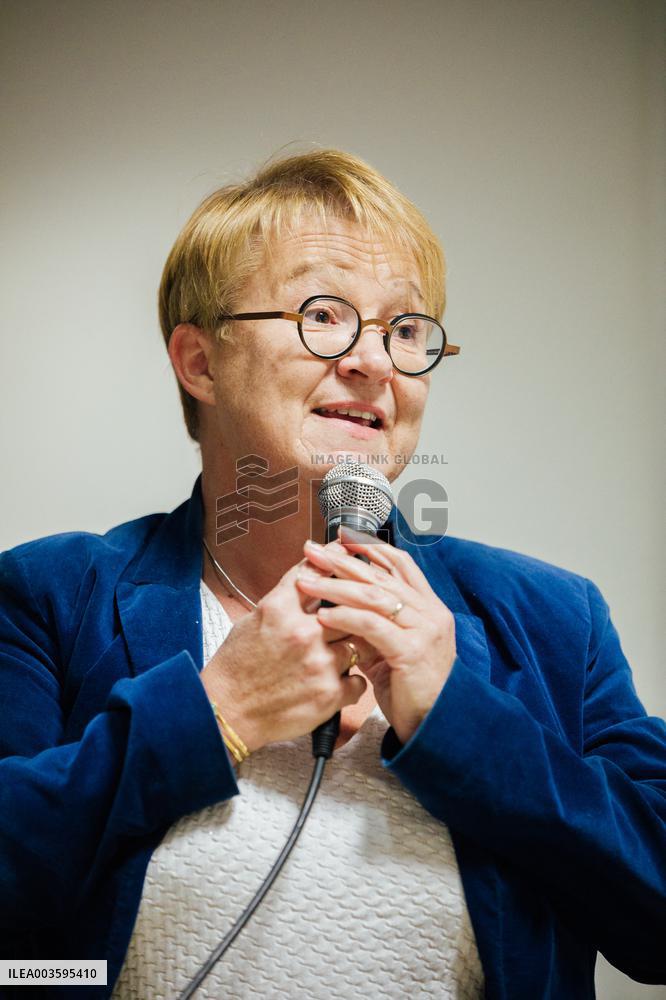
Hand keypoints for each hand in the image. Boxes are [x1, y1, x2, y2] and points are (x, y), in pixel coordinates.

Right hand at [200, 552, 370, 753]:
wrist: (225, 713)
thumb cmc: (236, 669)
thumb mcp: (252, 621)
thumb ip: (284, 601)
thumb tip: (309, 583)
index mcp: (279, 609)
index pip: (315, 573)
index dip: (333, 559)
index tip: (344, 553)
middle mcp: (302, 633)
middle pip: (348, 606)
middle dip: (352, 609)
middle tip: (355, 612)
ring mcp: (319, 664)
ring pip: (361, 642)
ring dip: (355, 646)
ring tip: (345, 652)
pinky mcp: (329, 694)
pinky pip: (359, 681)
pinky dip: (351, 681)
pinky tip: (338, 681)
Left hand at [295, 528, 456, 744]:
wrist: (436, 725)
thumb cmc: (413, 690)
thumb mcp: (392, 650)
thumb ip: (373, 628)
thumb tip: (340, 609)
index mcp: (428, 607)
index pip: (400, 564)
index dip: (370, 547)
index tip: (341, 536)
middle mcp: (430, 613)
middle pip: (381, 575)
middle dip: (342, 560)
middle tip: (312, 550)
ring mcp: (424, 630)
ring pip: (374, 596)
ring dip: (336, 585)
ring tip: (307, 580)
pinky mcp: (411, 650)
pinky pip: (372, 625)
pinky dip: (345, 617)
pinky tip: (323, 615)